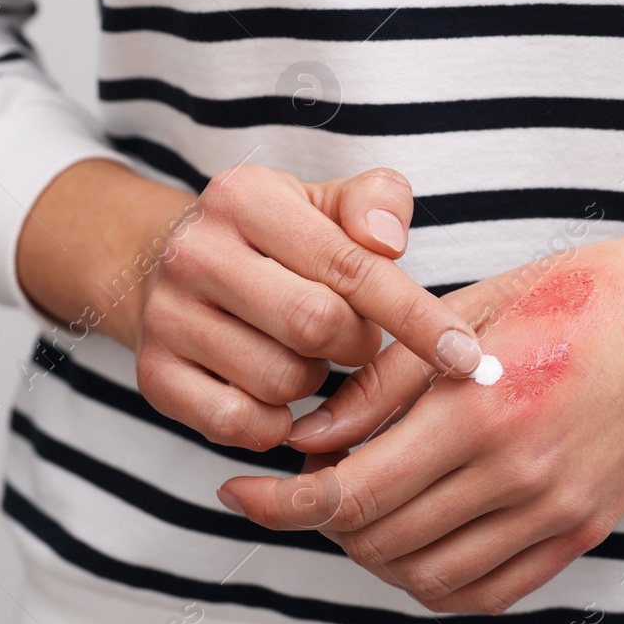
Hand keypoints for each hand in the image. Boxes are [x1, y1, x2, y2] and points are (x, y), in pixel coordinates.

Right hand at [16, 159, 483, 450]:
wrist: (158, 262)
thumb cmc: (272, 238)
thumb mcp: (323, 202)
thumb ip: (375, 204)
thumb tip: (389, 240)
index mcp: (246, 198)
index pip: (352, 265)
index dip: (419, 317)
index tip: (469, 358)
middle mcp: (197, 253)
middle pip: (317, 326)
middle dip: (358, 345)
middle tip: (356, 340)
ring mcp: (168, 317)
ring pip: (282, 382)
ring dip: (316, 385)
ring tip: (305, 357)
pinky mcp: (155, 376)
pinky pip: (241, 425)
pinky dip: (276, 423)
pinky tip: (276, 396)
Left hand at [217, 179, 623, 612]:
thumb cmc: (581, 294)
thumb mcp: (474, 307)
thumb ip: (387, 378)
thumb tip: (310, 435)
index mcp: (483, 409)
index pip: (352, 490)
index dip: (280, 502)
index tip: (242, 492)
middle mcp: (520, 474)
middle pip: (379, 540)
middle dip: (320, 521)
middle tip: (307, 481)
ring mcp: (557, 511)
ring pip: (426, 577)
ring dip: (373, 553)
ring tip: (361, 507)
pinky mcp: (583, 531)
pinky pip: (489, 592)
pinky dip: (435, 581)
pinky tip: (417, 539)